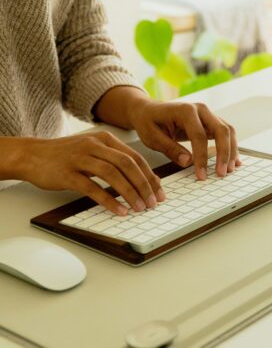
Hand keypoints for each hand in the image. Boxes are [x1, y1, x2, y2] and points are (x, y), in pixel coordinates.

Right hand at [12, 133, 164, 214]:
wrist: (33, 154)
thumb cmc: (67, 155)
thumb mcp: (94, 150)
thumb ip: (116, 160)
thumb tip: (141, 180)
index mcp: (105, 139)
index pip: (135, 157)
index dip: (150, 175)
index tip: (159, 192)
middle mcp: (95, 145)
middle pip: (127, 164)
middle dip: (144, 185)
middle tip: (153, 202)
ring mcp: (80, 158)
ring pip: (112, 174)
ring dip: (129, 193)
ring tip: (140, 208)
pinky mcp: (67, 173)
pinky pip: (92, 188)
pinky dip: (108, 200)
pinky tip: (119, 210)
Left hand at [94, 87, 240, 179]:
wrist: (148, 110)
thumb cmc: (148, 122)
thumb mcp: (151, 137)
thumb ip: (169, 148)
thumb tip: (187, 162)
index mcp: (185, 110)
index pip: (199, 136)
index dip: (202, 157)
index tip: (201, 175)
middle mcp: (200, 110)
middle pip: (221, 130)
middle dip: (224, 153)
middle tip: (222, 173)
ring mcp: (207, 115)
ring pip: (227, 131)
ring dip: (231, 151)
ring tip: (229, 170)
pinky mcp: (209, 122)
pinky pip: (225, 133)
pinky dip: (230, 147)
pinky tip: (232, 161)